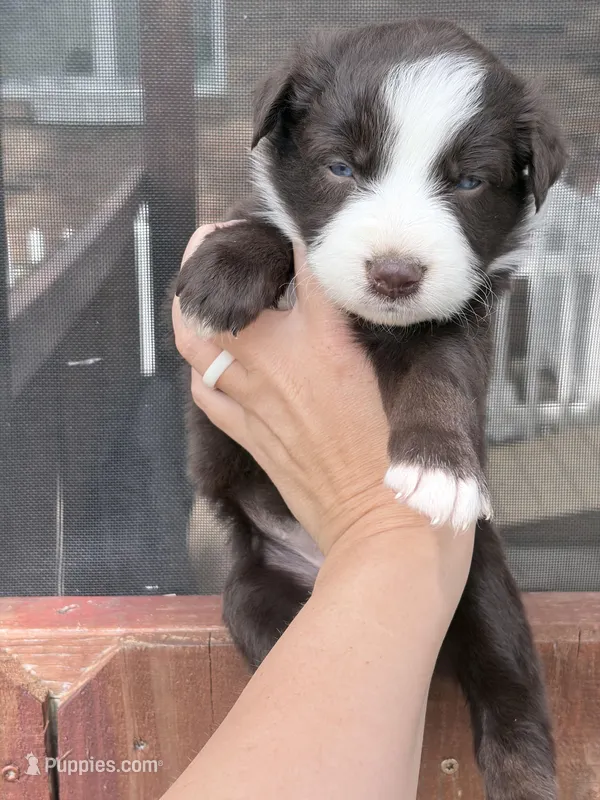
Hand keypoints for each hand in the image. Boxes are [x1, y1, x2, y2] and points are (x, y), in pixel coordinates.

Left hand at [173, 223, 429, 554]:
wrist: (383, 528)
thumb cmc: (405, 457)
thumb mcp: (409, 374)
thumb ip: (378, 327)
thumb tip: (355, 295)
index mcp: (323, 340)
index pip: (298, 260)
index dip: (291, 231)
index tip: (292, 221)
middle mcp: (276, 362)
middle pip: (216, 294)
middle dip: (208, 255)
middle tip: (217, 237)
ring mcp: (253, 400)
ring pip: (194, 340)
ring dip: (192, 306)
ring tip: (203, 289)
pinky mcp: (248, 434)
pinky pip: (204, 388)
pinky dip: (201, 363)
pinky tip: (217, 358)